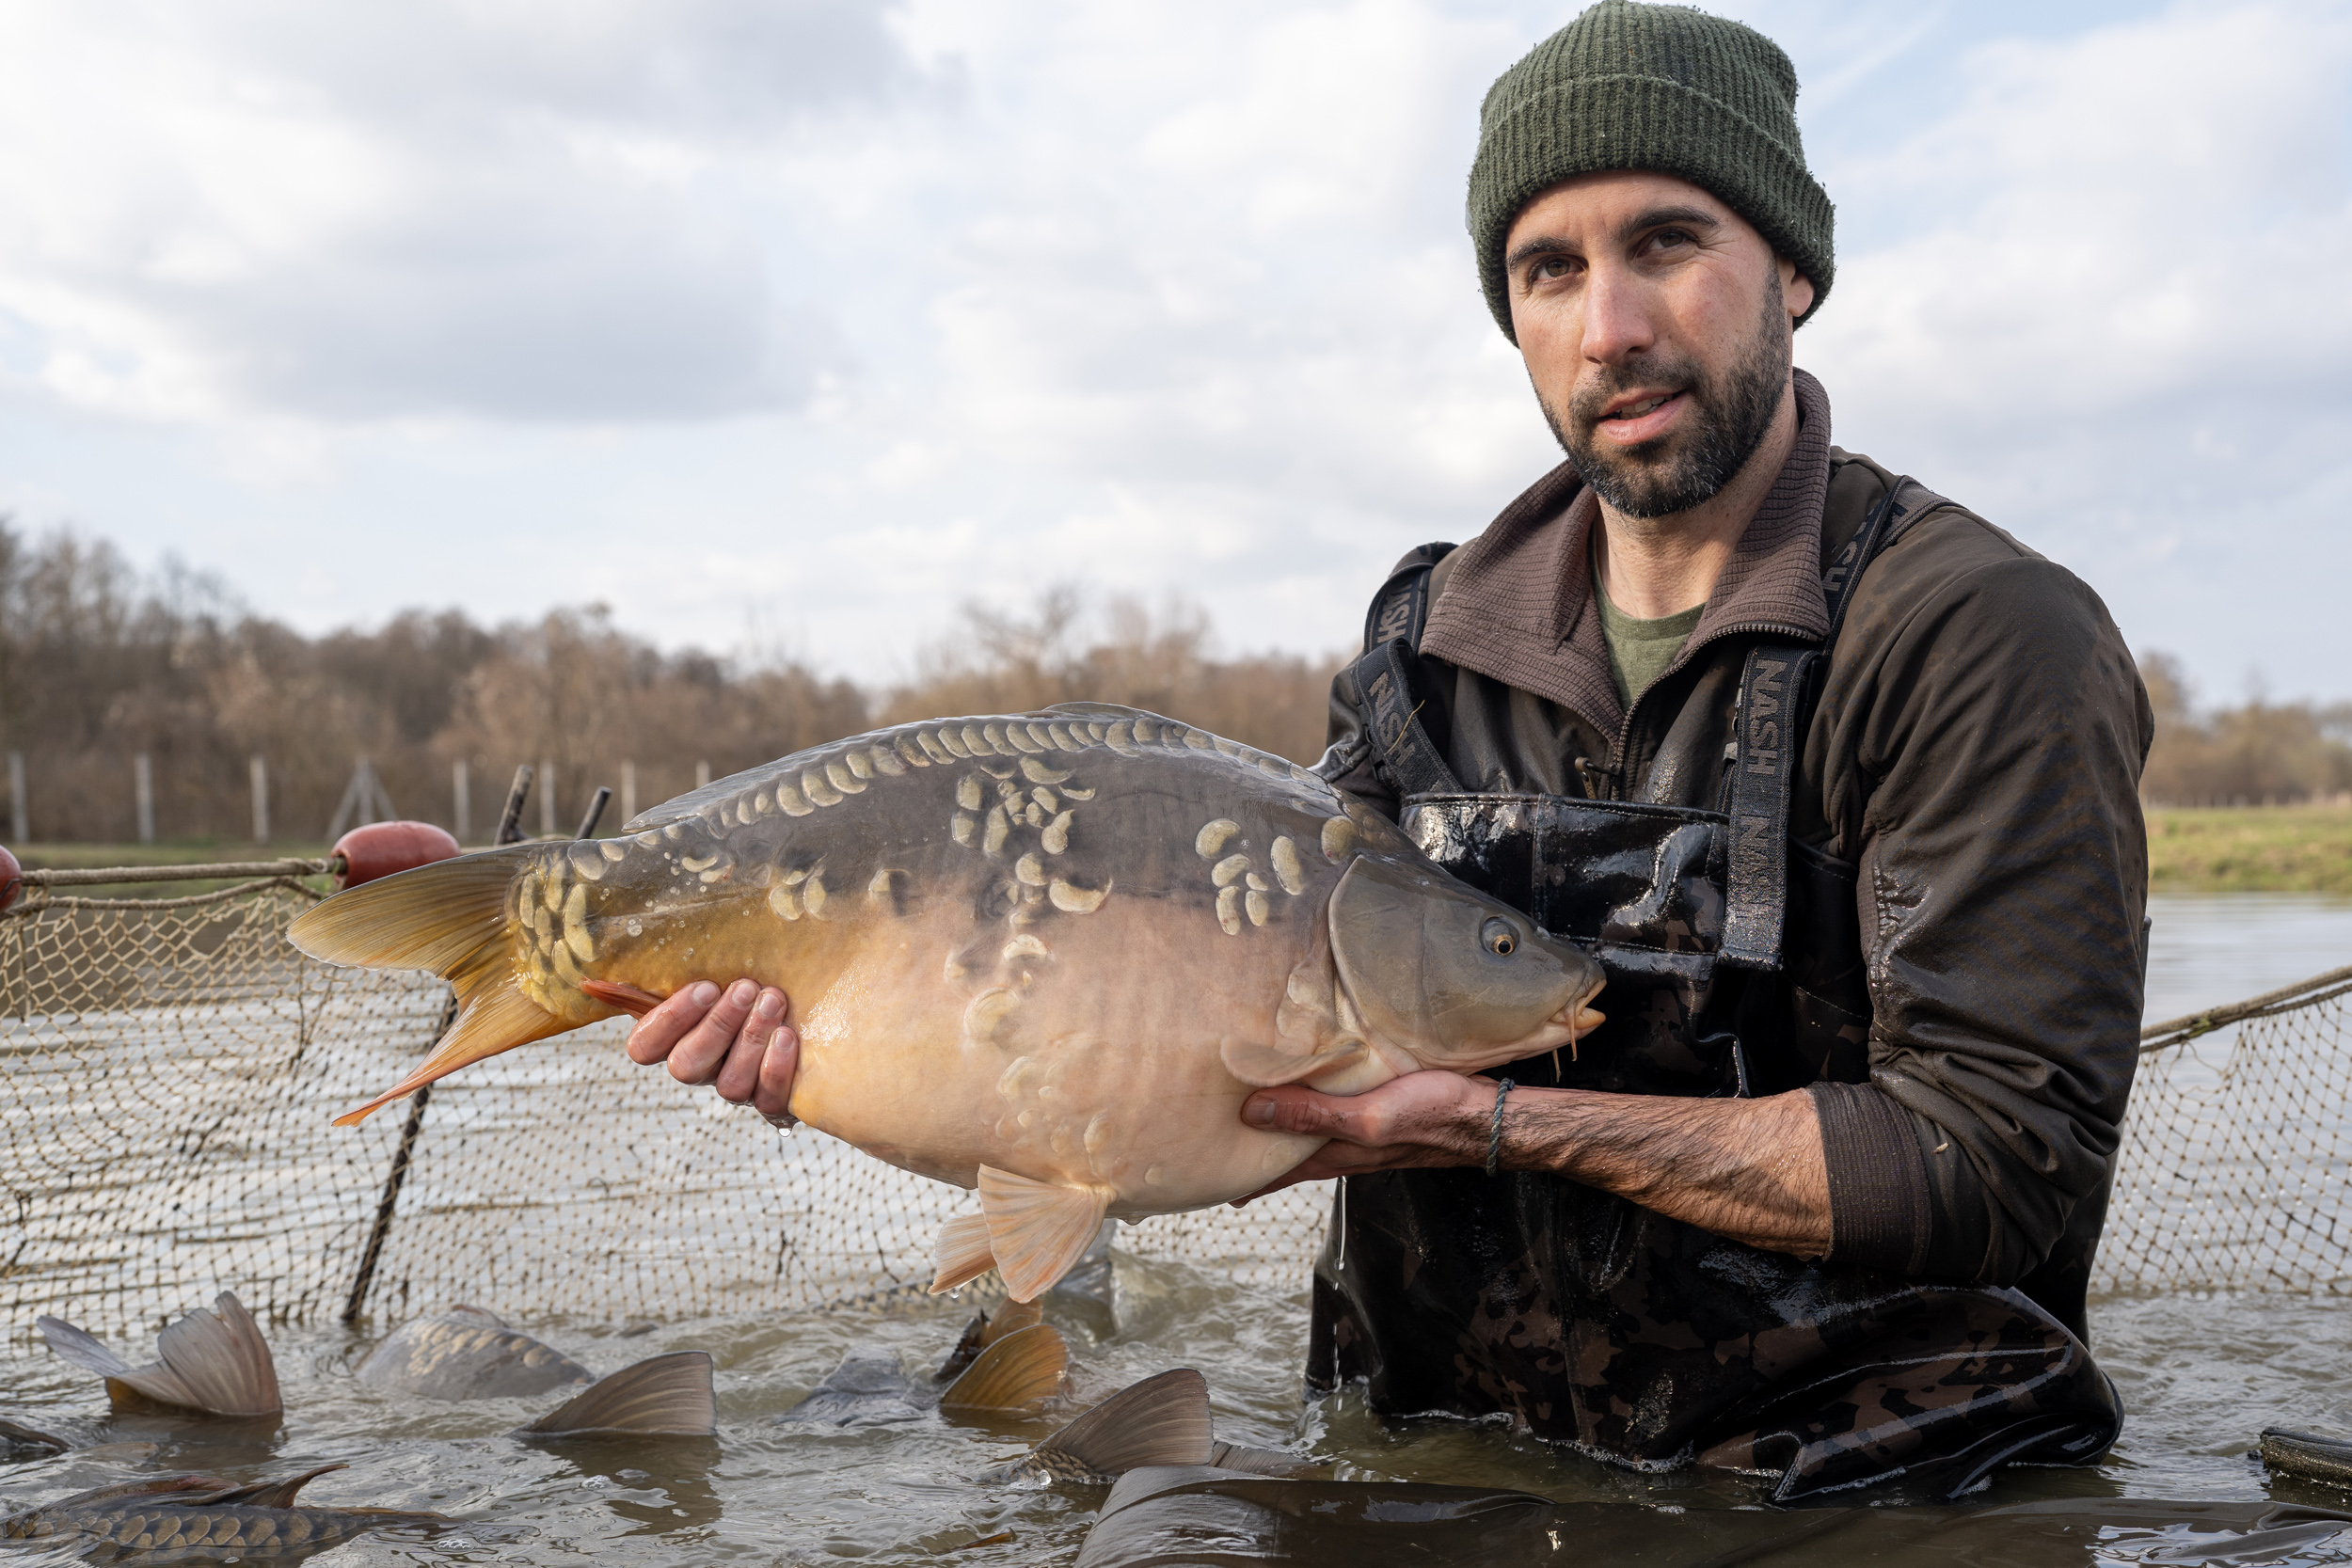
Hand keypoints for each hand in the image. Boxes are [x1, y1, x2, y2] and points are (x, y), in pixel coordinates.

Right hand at [623, 979, 797, 1122]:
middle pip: (685, 1068)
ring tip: (773, 1001)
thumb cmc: (758, 976)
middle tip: (745, 988)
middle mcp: (702, 1068)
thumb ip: (686, 962)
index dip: (668, 1021)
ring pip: (729, 1085)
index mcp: (676, 1036)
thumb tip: (608, 964)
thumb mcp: (723, 964)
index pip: (643, 1048)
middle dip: (716, 1025)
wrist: (815, 1008)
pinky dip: (777, 1070)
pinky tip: (789, 1036)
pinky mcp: (774, 1102)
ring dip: (751, 1039)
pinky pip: (768, 1102)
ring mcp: (736, 1086)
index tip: (705, 987)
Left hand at [1230, 1070, 1490, 1204]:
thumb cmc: (1430, 1117)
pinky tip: (1307, 1082)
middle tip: (1214, 1143)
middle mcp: (1340, 1145)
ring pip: (1306, 1131)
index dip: (1240, 1177)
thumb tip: (1250, 1112)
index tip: (1203, 1180)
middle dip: (1252, 1151)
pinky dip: (1310, 1100)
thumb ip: (1312, 1114)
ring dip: (1279, 1124)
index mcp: (1332, 1153)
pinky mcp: (1375, 1107)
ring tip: (1248, 1111)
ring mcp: (1359, 1129)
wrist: (1485, 1116)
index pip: (1274, 1172)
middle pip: (1285, 1154)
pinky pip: (1331, 1107)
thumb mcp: (1365, 1118)